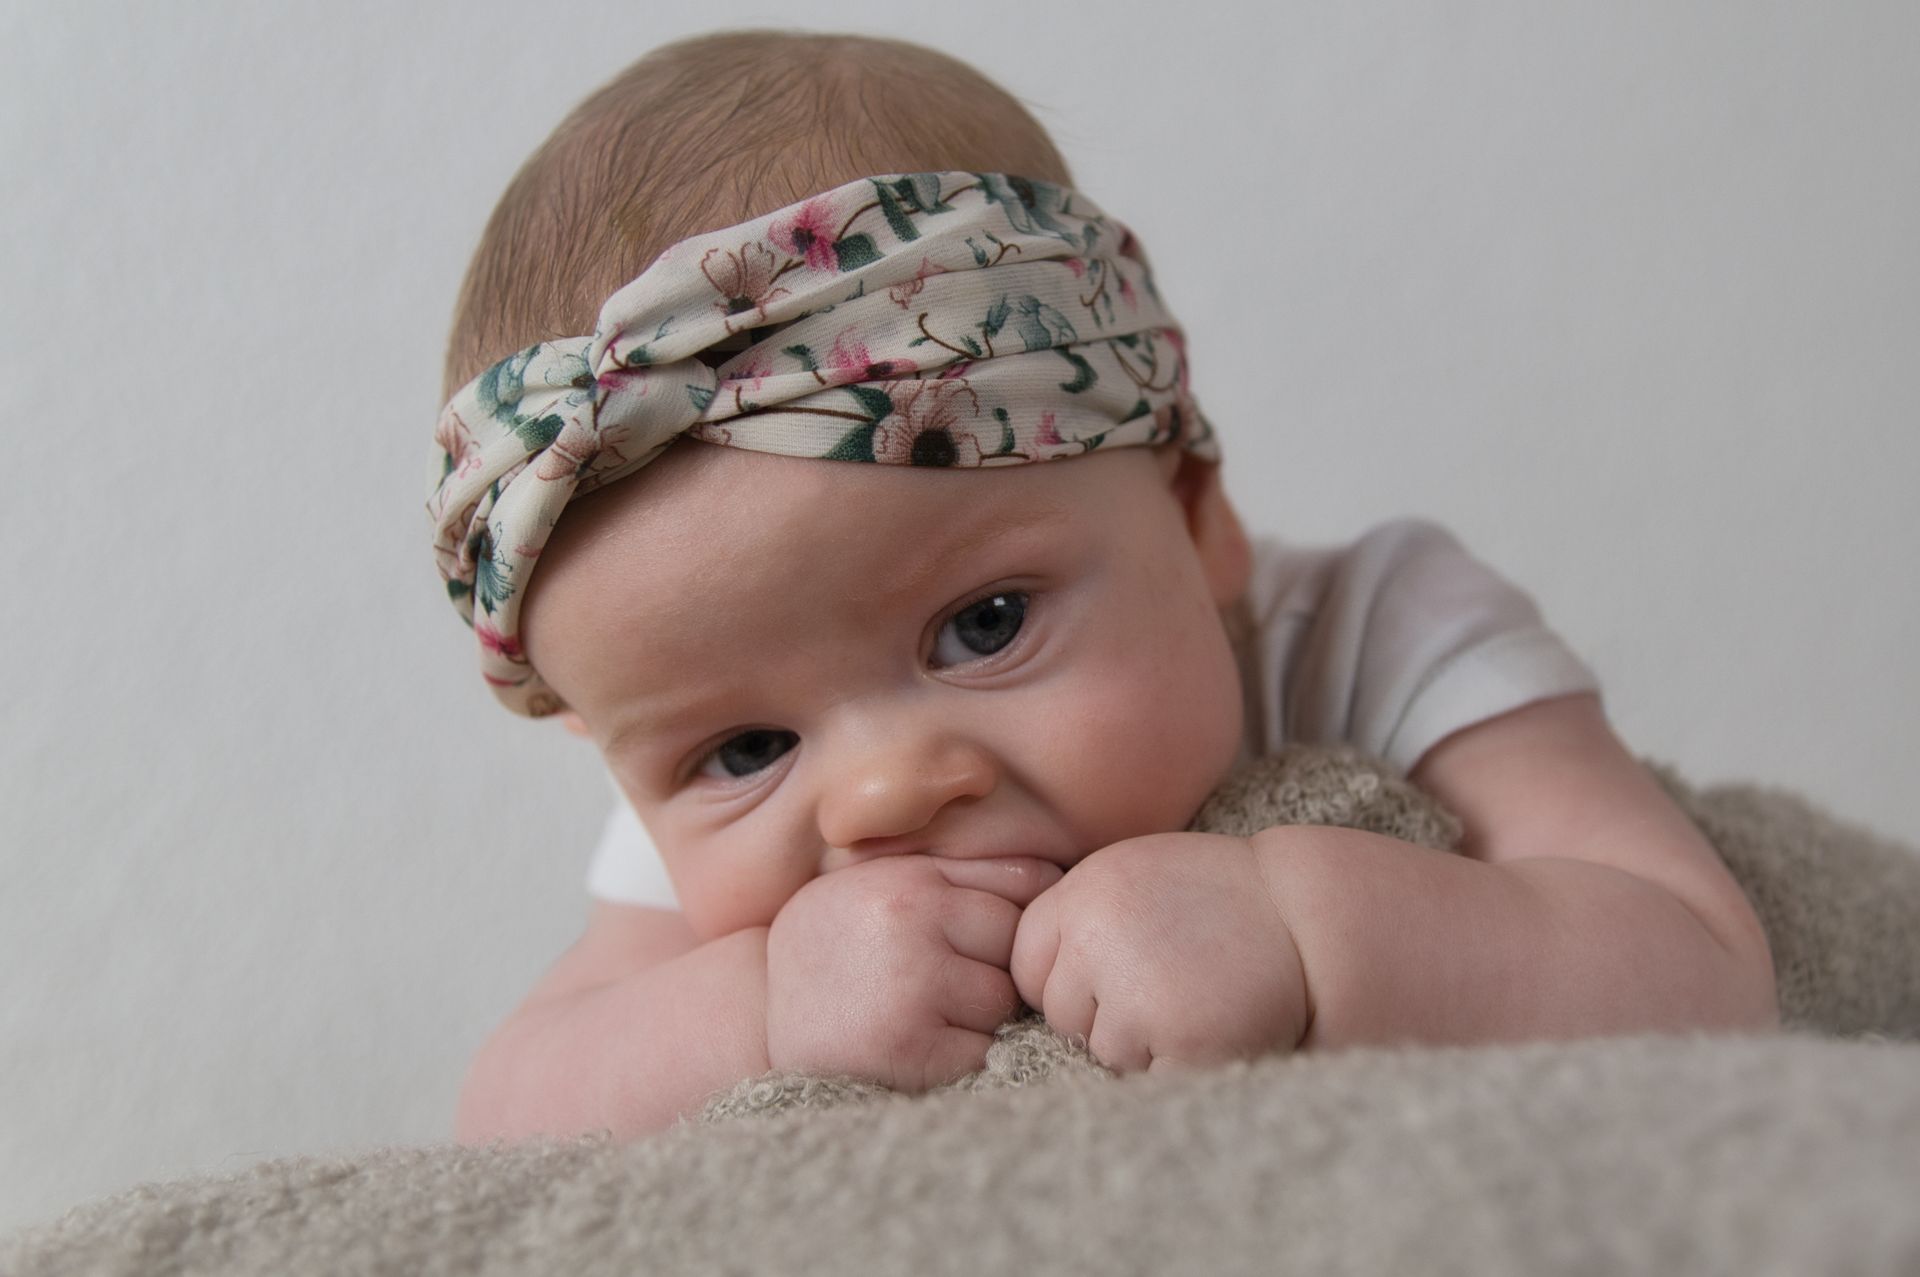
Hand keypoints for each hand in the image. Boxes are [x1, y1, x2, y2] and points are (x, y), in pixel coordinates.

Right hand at [765, 854, 1060, 1091]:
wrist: (753, 1023)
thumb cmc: (830, 952)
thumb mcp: (872, 887)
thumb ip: (946, 874)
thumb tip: (1054, 873)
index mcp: (907, 877)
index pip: (1022, 879)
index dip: (1021, 911)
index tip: (996, 934)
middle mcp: (910, 920)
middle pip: (1016, 939)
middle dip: (993, 964)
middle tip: (940, 980)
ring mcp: (912, 984)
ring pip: (1003, 999)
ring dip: (978, 1015)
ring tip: (920, 1012)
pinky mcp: (912, 1047)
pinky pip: (981, 1050)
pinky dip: (959, 1057)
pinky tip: (913, 1046)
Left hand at [1010, 832, 1308, 1072]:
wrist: (1310, 915)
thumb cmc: (1222, 899)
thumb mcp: (1135, 876)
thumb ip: (1080, 918)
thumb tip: (1029, 988)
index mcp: (1084, 891)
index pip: (1026, 964)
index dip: (1067, 977)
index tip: (1112, 972)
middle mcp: (1098, 938)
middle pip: (1059, 1011)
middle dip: (1103, 1012)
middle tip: (1167, 982)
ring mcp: (1135, 993)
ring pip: (1102, 1050)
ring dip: (1142, 1043)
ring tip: (1194, 999)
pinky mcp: (1177, 1039)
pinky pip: (1146, 1077)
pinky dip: (1176, 1066)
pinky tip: (1209, 1026)